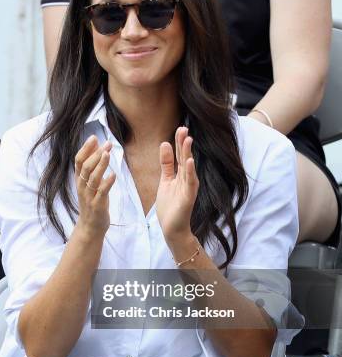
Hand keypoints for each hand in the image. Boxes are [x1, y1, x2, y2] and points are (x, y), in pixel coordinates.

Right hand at [74, 135, 115, 235]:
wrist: (91, 226)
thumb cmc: (93, 201)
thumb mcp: (90, 183)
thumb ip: (92, 166)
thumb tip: (96, 146)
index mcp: (79, 180)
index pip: (78, 161)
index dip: (85, 149)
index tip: (94, 137)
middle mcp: (82, 187)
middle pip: (85, 167)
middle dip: (95, 154)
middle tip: (106, 143)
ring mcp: (89, 196)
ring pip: (92, 178)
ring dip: (100, 165)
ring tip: (107, 154)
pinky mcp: (97, 205)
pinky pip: (101, 193)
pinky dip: (107, 183)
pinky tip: (113, 174)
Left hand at [156, 127, 198, 241]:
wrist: (172, 228)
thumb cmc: (170, 206)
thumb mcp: (165, 180)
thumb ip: (166, 164)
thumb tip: (164, 143)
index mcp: (181, 174)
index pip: (180, 155)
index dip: (179, 142)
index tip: (179, 128)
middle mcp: (187, 179)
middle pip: (185, 158)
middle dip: (183, 143)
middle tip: (183, 128)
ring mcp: (189, 187)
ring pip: (188, 167)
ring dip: (188, 153)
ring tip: (187, 139)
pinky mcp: (189, 197)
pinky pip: (190, 182)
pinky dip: (191, 172)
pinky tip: (191, 161)